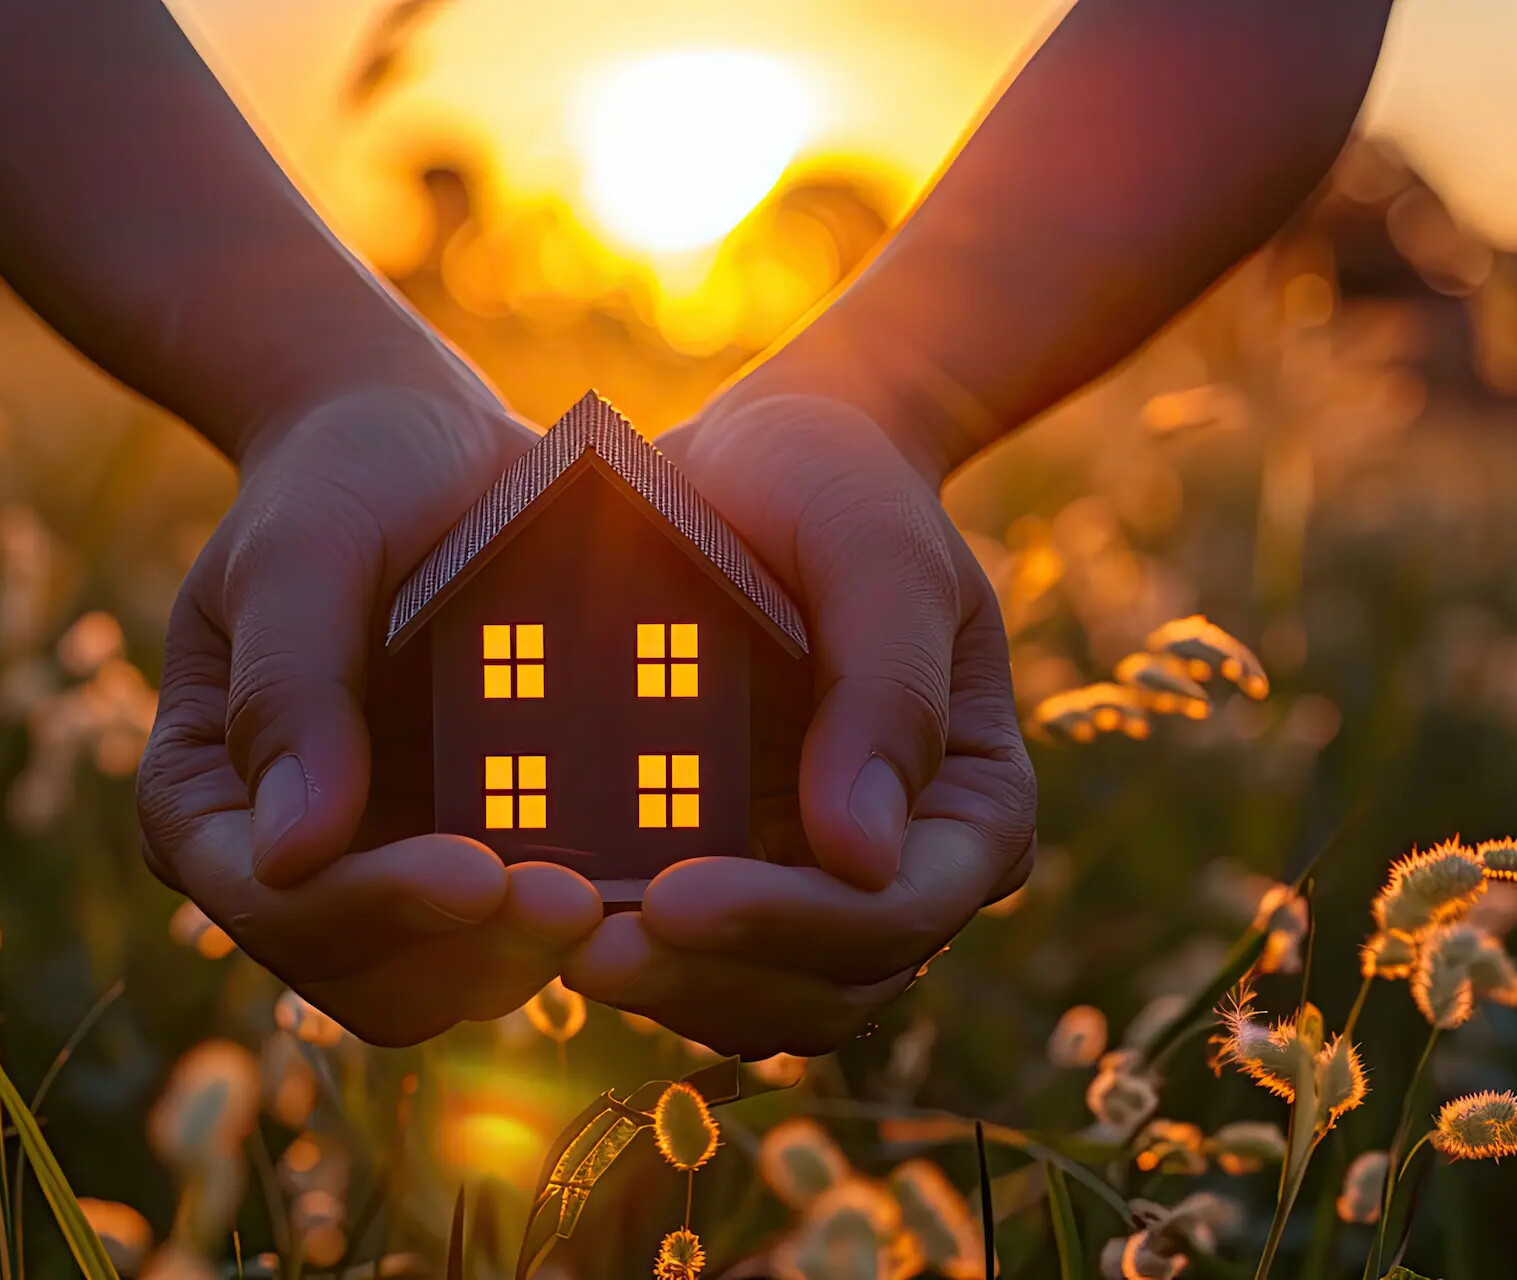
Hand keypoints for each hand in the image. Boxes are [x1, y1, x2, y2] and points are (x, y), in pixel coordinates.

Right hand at [137, 385, 601, 1045]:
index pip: (279, 902)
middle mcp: (287, 860)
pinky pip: (520, 932)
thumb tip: (289, 855)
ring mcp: (385, 869)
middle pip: (365, 976)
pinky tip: (645, 874)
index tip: (486, 876)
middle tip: (581, 903)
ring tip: (620, 895)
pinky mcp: (475, 853)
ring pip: (451, 981)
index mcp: (206, 800)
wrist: (429, 447)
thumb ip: (290, 687)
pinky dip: (578, 920)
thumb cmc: (346, 477)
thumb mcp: (304, 550)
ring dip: (532, 954)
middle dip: (469, 952)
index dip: (378, 907)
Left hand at [563, 392, 1036, 1057]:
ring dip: (661, 988)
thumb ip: (886, 689)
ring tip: (551, 941)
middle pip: (828, 985)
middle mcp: (903, 867)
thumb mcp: (872, 552)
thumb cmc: (834, 487)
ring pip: (756, 999)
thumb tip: (863, 858)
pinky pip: (691, 958)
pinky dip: (631, 952)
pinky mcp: (733, 871)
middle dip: (711, 976)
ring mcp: (814, 881)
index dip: (790, 923)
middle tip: (586, 949)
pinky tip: (545, 917)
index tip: (671, 896)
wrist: (757, 463)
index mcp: (970, 804)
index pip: (898, 910)